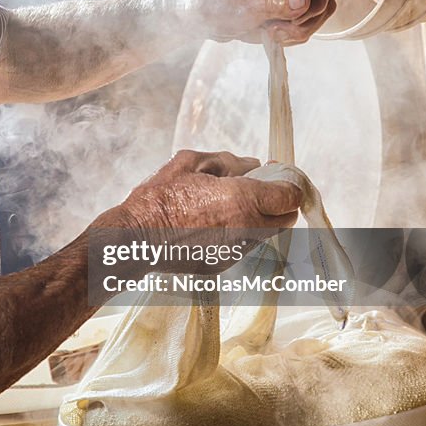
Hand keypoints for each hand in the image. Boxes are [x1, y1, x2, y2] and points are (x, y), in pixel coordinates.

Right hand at [101, 148, 300, 235]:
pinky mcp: (224, 264)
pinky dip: (240, 232)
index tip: (279, 174)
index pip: (290, 196)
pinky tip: (215, 222)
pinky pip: (245, 245)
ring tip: (232, 203)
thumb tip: (252, 165)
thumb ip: (229, 162)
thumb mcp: (191, 162)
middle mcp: (246, 229)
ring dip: (260, 217)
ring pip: (267, 233)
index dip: (289, 182)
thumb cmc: (160, 196)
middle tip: (263, 187)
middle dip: (280, 202)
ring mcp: (236, 250)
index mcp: (241, 200)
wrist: (136, 237)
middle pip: (286, 218)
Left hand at [189, 0, 335, 45]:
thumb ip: (276, 3)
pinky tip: (270, 37)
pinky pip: (302, 27)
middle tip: (279, 30)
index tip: (296, 16)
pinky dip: (292, 37)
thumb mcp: (245, 6)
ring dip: (299, 31)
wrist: (197, 15)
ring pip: (315, 16)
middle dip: (308, 20)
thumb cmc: (215, 3)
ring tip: (271, 34)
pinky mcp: (283, 13)